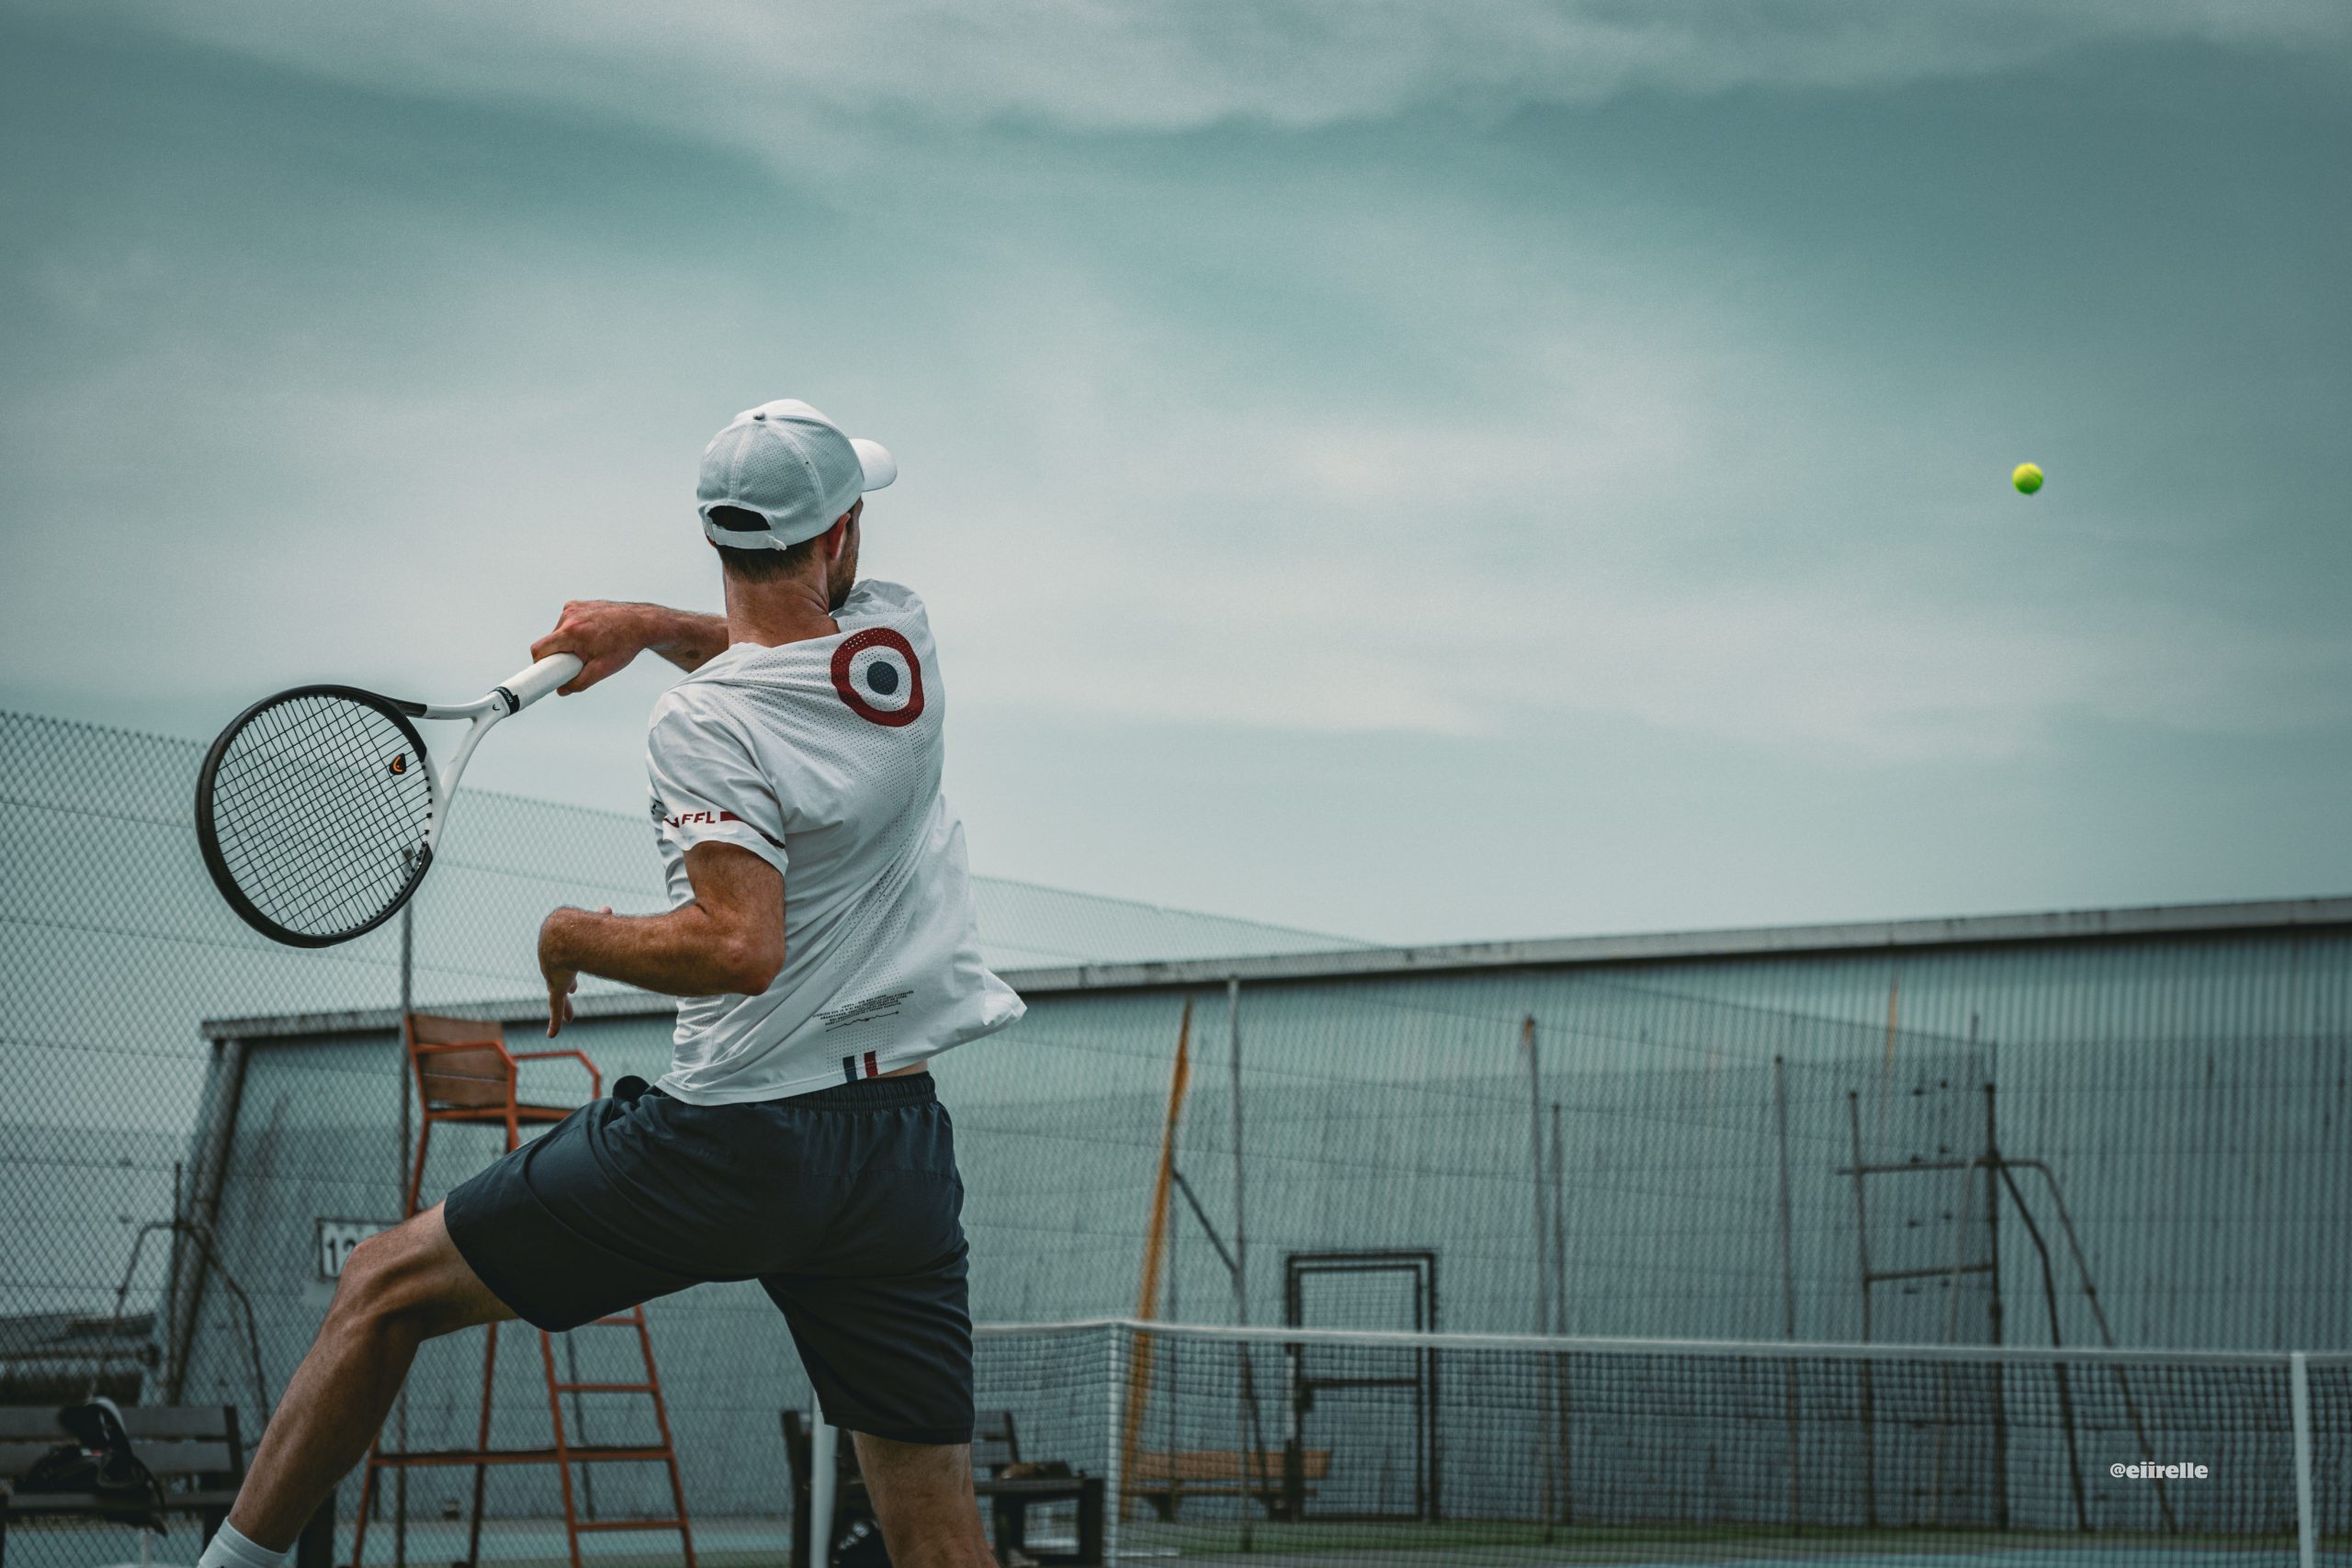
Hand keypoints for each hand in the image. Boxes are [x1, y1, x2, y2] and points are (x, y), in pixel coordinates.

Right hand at [531, 602, 654, 694]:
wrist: (641, 623)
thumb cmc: (624, 645)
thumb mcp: (602, 669)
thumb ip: (579, 682)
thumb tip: (561, 689)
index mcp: (571, 631)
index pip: (539, 650)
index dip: (540, 664)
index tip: (546, 673)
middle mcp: (569, 615)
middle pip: (550, 642)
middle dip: (560, 654)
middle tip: (580, 661)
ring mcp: (572, 607)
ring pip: (558, 633)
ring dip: (567, 643)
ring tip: (591, 646)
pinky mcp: (576, 604)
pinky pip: (566, 623)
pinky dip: (574, 632)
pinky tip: (591, 635)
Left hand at [538, 906, 611, 1036]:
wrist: (564, 936)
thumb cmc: (579, 927)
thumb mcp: (591, 924)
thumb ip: (599, 919)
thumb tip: (606, 908)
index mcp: (562, 948)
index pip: (568, 958)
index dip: (574, 964)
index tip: (579, 970)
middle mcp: (555, 964)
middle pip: (561, 977)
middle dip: (568, 984)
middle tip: (575, 988)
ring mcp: (554, 976)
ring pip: (558, 996)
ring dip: (565, 1007)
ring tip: (570, 1018)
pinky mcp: (556, 988)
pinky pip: (555, 1008)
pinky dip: (555, 1021)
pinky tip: (552, 1034)